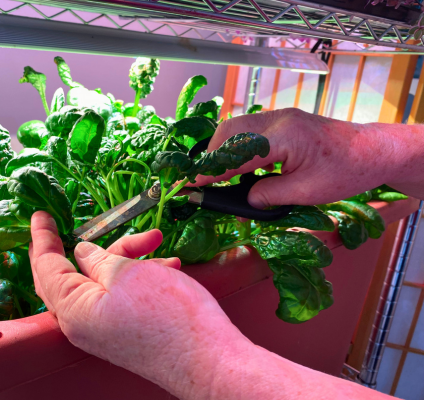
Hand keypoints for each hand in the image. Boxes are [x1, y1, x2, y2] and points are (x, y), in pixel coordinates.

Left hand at [29, 211, 254, 398]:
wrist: (208, 359)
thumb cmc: (168, 317)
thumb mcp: (126, 273)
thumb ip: (97, 259)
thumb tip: (82, 253)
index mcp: (73, 310)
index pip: (46, 266)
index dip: (43, 237)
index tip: (41, 215)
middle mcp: (83, 323)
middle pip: (69, 275)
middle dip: (82, 245)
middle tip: (80, 223)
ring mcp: (104, 329)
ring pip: (103, 280)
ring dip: (126, 256)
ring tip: (155, 241)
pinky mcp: (125, 331)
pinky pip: (121, 294)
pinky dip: (138, 275)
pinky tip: (166, 265)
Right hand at [192, 108, 423, 206]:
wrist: (374, 151)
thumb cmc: (346, 172)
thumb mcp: (307, 192)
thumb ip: (269, 195)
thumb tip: (245, 199)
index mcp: (283, 136)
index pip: (236, 153)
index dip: (212, 171)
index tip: (193, 185)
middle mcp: (278, 119)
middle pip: (230, 130)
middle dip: (212, 155)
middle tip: (202, 180)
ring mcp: (281, 116)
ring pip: (238, 127)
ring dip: (224, 150)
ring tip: (217, 176)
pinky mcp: (284, 121)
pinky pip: (251, 130)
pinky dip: (239, 148)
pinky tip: (242, 167)